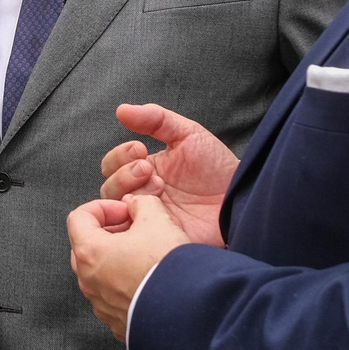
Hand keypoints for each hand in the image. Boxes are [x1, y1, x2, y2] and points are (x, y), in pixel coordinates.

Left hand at [67, 195, 190, 342]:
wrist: (187, 310)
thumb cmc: (166, 265)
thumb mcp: (157, 218)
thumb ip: (142, 203)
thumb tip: (137, 205)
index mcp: (90, 252)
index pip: (79, 217)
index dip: (103, 207)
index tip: (124, 210)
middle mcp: (89, 281)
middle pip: (86, 245)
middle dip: (109, 232)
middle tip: (134, 228)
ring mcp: (101, 305)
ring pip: (100, 273)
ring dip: (117, 259)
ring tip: (145, 253)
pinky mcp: (117, 322)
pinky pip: (114, 297)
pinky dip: (125, 284)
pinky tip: (149, 278)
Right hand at [100, 103, 236, 247]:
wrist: (240, 198)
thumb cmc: (218, 167)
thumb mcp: (188, 135)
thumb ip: (156, 119)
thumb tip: (122, 110)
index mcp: (146, 170)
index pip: (113, 164)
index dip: (120, 156)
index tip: (141, 149)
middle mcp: (142, 195)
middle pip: (109, 189)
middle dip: (124, 174)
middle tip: (149, 170)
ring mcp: (148, 219)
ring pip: (115, 211)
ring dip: (129, 193)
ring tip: (158, 188)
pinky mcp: (155, 240)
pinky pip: (130, 237)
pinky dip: (134, 222)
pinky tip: (154, 211)